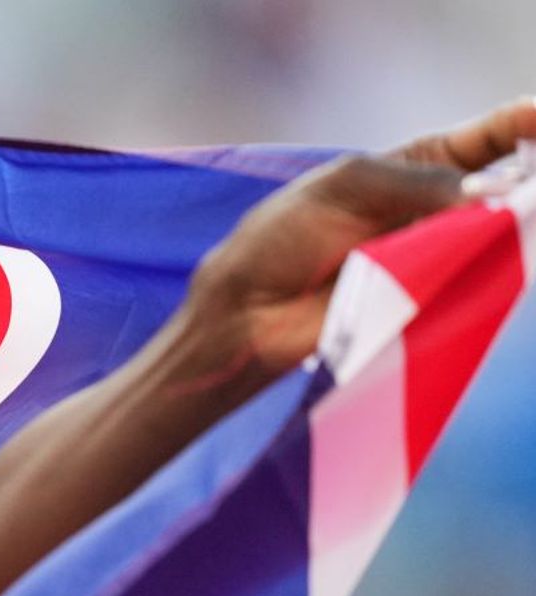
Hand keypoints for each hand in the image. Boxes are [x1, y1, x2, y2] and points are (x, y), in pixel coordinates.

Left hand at [188, 96, 535, 373]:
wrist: (249, 310)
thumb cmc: (284, 237)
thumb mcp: (348, 185)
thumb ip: (418, 182)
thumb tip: (488, 193)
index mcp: (415, 168)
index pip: (484, 139)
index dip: (520, 123)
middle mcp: (435, 210)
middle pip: (503, 186)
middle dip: (521, 180)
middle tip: (526, 182)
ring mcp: (437, 255)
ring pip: (494, 233)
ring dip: (508, 224)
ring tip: (512, 212)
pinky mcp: (430, 300)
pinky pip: (472, 281)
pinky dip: (483, 266)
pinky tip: (492, 251)